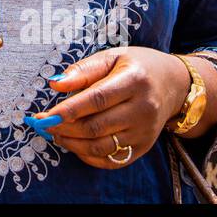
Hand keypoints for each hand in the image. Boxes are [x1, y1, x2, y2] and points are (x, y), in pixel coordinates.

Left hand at [27, 47, 190, 168]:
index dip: (69, 109)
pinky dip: (87, 156)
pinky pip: (111, 160)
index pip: (97, 99)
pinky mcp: (143, 147)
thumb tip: (56, 84)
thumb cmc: (136, 66)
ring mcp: (145, 132)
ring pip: (101, 146)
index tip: (45, 114)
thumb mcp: (112, 56)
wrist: (173, 85)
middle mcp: (143, 109)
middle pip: (96, 126)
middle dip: (64, 128)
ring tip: (54, 133)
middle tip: (43, 123)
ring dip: (72, 143)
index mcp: (135, 81)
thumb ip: (83, 70)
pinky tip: (74, 143)